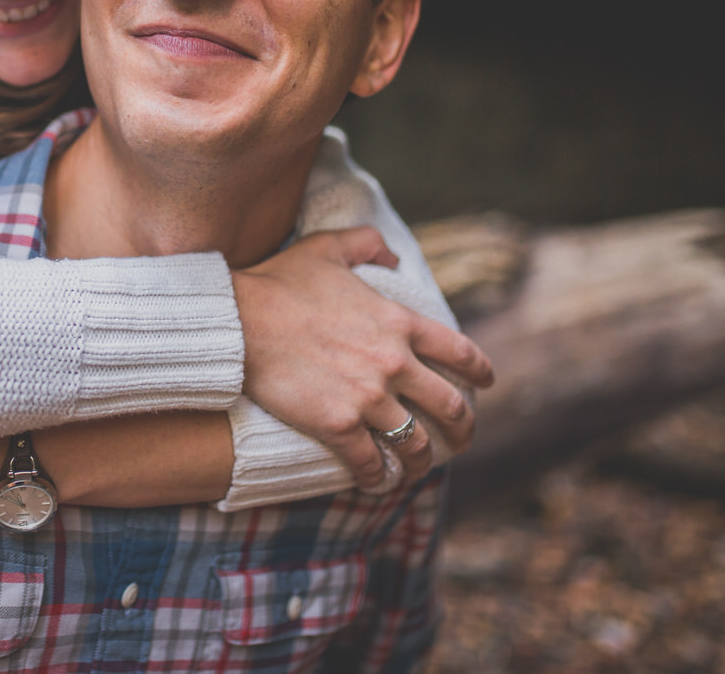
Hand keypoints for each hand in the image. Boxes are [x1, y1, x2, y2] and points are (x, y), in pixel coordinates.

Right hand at [231, 226, 494, 488]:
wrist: (238, 319)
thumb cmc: (277, 281)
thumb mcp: (327, 247)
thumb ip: (367, 243)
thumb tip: (393, 254)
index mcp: (399, 322)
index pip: (460, 352)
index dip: (480, 372)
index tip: (486, 385)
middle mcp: (394, 363)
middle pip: (450, 406)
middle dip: (464, 428)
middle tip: (462, 439)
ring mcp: (369, 397)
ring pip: (416, 442)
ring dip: (422, 460)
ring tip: (416, 468)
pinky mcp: (338, 425)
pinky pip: (371, 462)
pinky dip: (378, 477)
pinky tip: (376, 481)